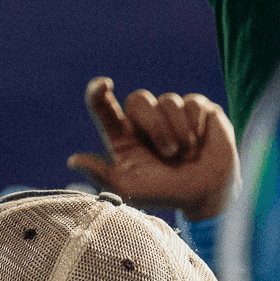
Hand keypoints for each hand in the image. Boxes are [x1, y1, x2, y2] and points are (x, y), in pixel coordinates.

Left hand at [67, 78, 237, 221]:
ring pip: (168, 101)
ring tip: (186, 156)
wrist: (206, 195)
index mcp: (123, 136)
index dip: (98, 92)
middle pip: (138, 99)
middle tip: (168, 153)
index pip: (103, 107)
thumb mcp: (131, 190)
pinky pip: (193, 104)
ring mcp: (171, 112)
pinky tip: (200, 145)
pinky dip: (196, 128)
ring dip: (178, 133)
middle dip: (155, 126)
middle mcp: (144, 120)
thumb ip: (102, 175)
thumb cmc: (165, 194)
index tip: (102, 85)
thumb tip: (73, 160)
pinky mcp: (197, 109)